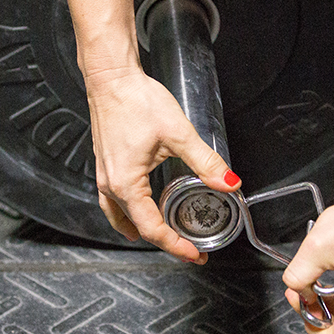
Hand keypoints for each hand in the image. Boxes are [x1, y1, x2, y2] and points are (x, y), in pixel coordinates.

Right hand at [85, 67, 239, 262]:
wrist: (111, 78)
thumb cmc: (136, 100)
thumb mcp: (178, 133)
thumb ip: (204, 161)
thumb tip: (228, 182)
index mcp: (126, 184)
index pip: (153, 229)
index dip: (176, 246)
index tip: (195, 254)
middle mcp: (111, 185)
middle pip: (138, 227)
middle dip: (164, 241)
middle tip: (190, 248)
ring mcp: (105, 176)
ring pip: (121, 217)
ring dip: (144, 231)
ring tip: (165, 238)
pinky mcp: (106, 165)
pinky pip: (113, 202)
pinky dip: (127, 215)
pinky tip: (137, 212)